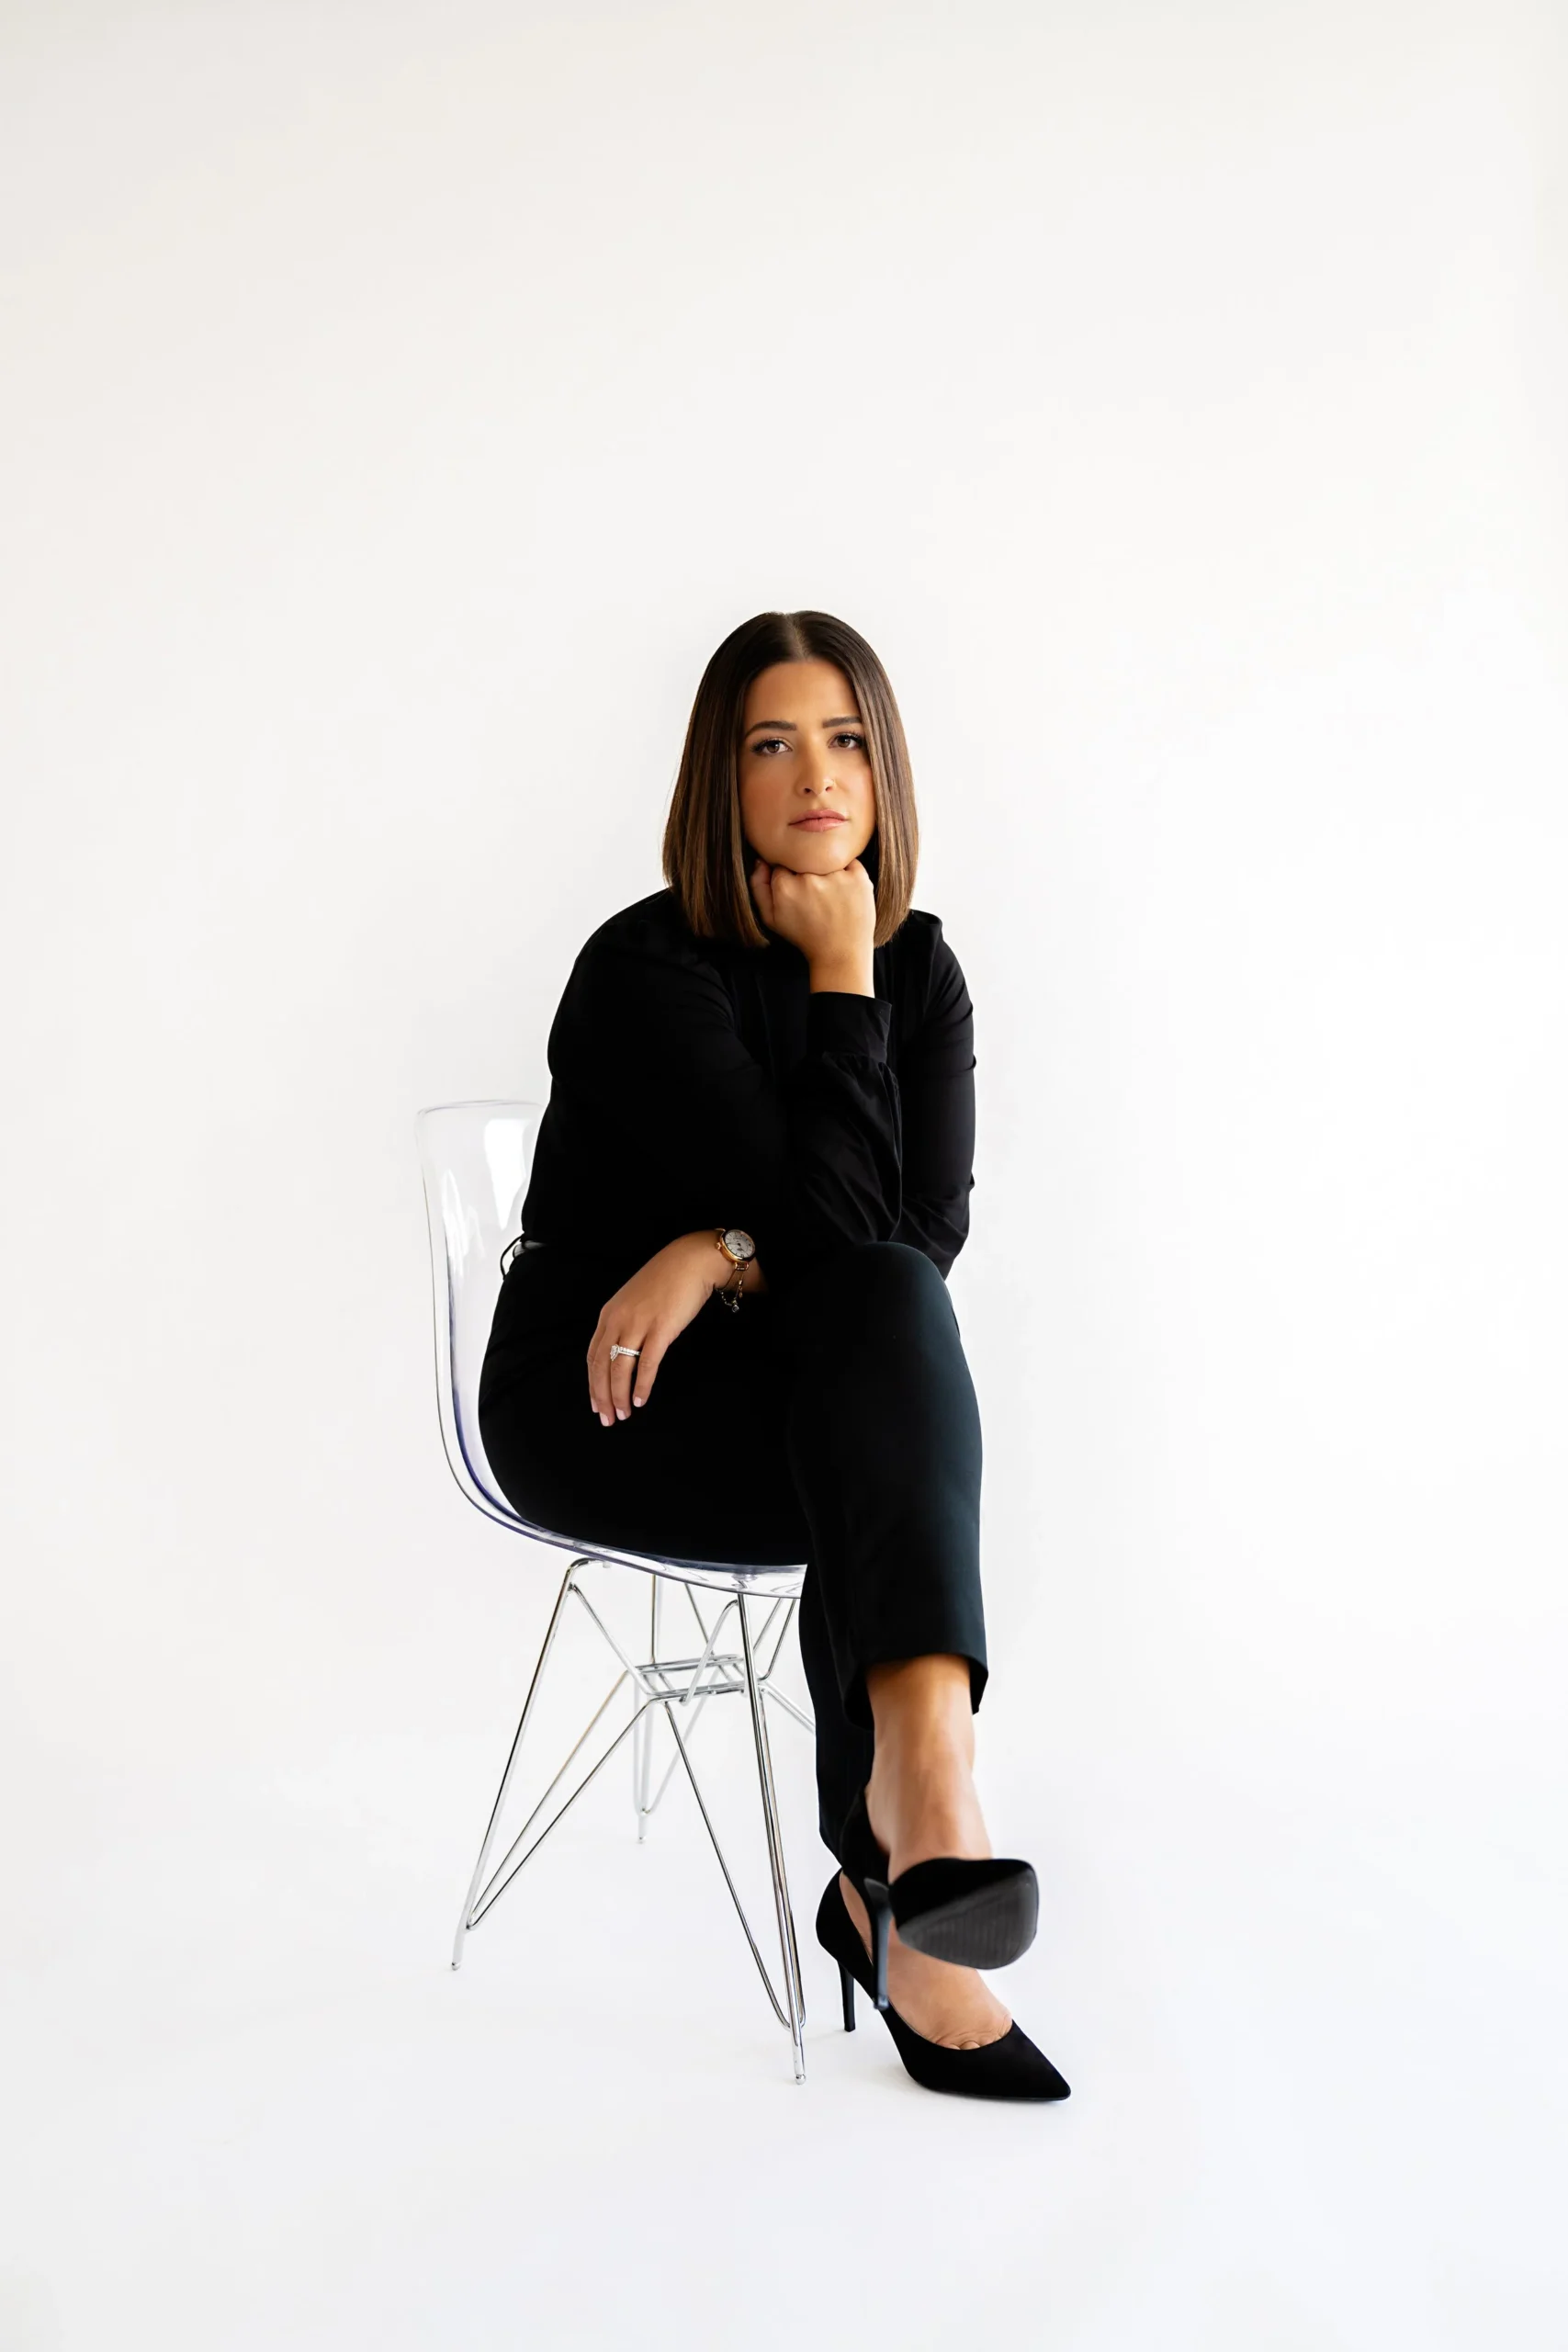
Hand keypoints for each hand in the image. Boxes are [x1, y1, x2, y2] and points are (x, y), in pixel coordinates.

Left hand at [586, 1231, 724, 1424]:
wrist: (690, 1261)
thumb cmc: (665, 1281)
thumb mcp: (633, 1301)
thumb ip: (624, 1325)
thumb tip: (621, 1352)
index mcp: (609, 1315)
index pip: (592, 1357)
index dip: (592, 1384)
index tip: (596, 1404)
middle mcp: (618, 1320)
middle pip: (602, 1367)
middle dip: (602, 1397)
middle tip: (607, 1419)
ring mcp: (638, 1324)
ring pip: (620, 1369)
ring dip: (619, 1396)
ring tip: (623, 1414)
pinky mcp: (661, 1329)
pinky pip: (647, 1364)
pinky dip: (642, 1385)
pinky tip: (641, 1400)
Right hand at [750, 853, 875, 972]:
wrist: (840, 954)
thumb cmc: (805, 936)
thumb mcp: (772, 918)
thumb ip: (759, 887)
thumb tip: (761, 860)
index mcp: (785, 888)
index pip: (783, 864)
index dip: (791, 877)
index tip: (799, 892)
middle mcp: (809, 880)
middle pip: (804, 859)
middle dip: (808, 873)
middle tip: (816, 896)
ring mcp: (836, 877)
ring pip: (826, 858)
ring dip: (828, 871)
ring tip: (832, 895)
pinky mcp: (859, 878)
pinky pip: (850, 862)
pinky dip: (849, 872)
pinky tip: (846, 892)